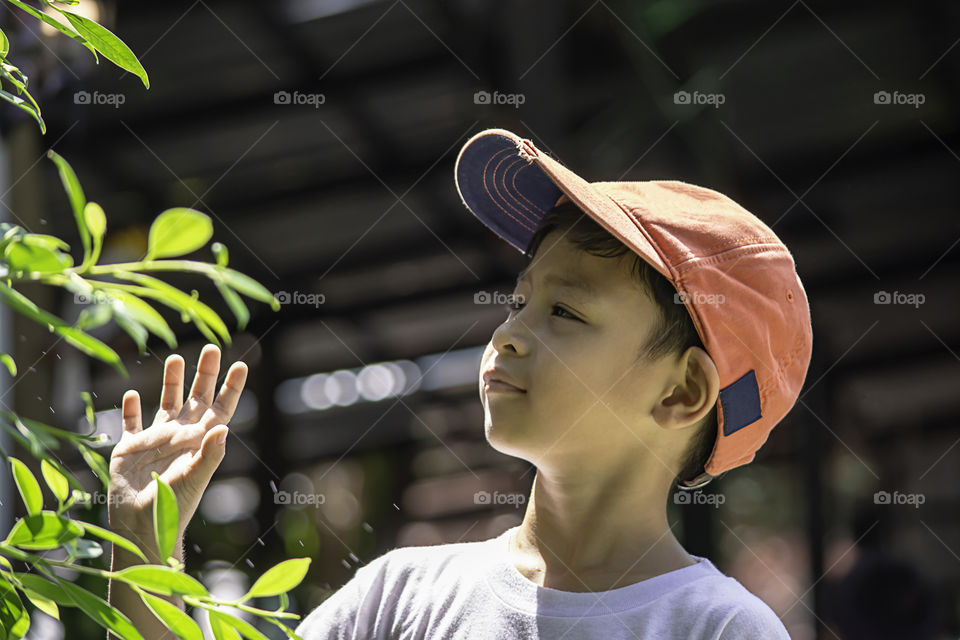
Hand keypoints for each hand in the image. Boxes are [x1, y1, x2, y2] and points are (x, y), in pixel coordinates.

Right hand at [107, 344, 247, 551]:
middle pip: (196, 397)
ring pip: (165, 403)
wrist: (141, 526)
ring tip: (175, 357)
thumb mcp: (195, 478)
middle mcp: (181, 435)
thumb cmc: (174, 506)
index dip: (231, 387)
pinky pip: (130, 424)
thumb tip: (223, 427)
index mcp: (201, 441)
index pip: (221, 408)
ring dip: (170, 382)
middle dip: (204, 374)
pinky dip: (129, 409)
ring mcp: (155, 440)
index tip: (242, 364)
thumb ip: (209, 453)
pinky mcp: (130, 449)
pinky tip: (131, 394)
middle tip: (212, 348)